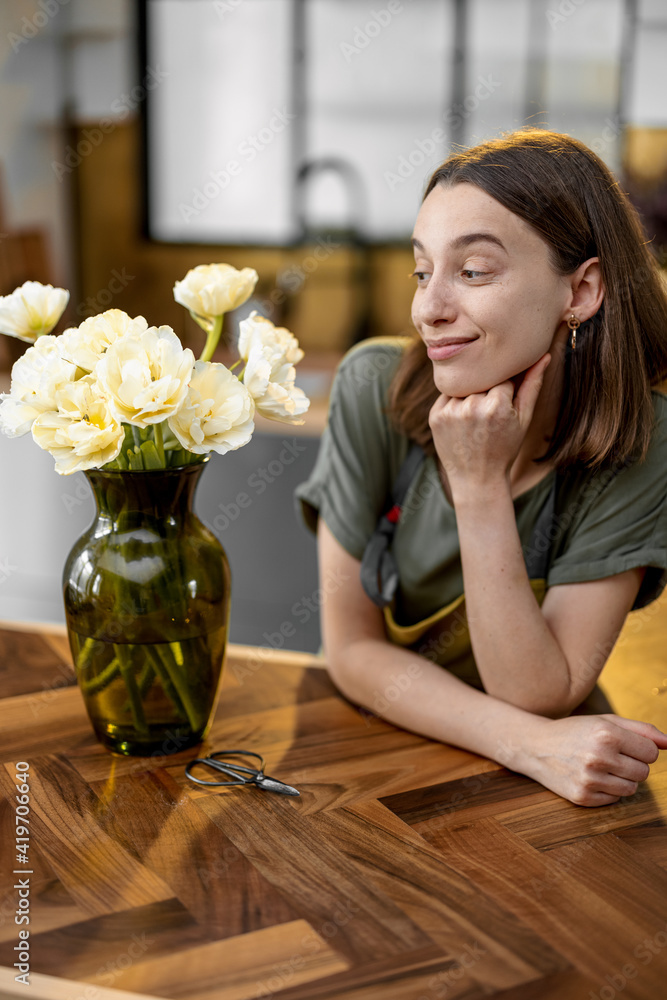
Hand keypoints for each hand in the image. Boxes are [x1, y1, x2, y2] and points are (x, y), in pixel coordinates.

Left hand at [428, 353, 550, 496]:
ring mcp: (450, 411)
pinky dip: (455, 402)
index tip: (504, 406)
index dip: (505, 391)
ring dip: (470, 395)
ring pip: (464, 386)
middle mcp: (471, 406)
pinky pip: (447, 395)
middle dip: (487, 391)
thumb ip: (532, 385)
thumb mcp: (524, 419)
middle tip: (488, 415)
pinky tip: (462, 421)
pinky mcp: (435, 415)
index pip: (502, 377)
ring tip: (476, 420)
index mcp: (497, 405)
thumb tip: (544, 355)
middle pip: (482, 380)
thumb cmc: (505, 449)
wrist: (476, 478)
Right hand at [521, 714, 666, 805]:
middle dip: (633, 764)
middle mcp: (598, 757)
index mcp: (606, 733)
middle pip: (644, 772)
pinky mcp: (583, 797)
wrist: (535, 746)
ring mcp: (589, 779)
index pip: (651, 752)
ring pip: (632, 788)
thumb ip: (642, 729)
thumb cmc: (575, 731)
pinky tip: (592, 777)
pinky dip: (608, 790)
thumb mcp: (605, 722)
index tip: (625, 745)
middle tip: (612, 756)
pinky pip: (615, 799)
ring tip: (602, 767)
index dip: (641, 749)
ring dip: (623, 779)